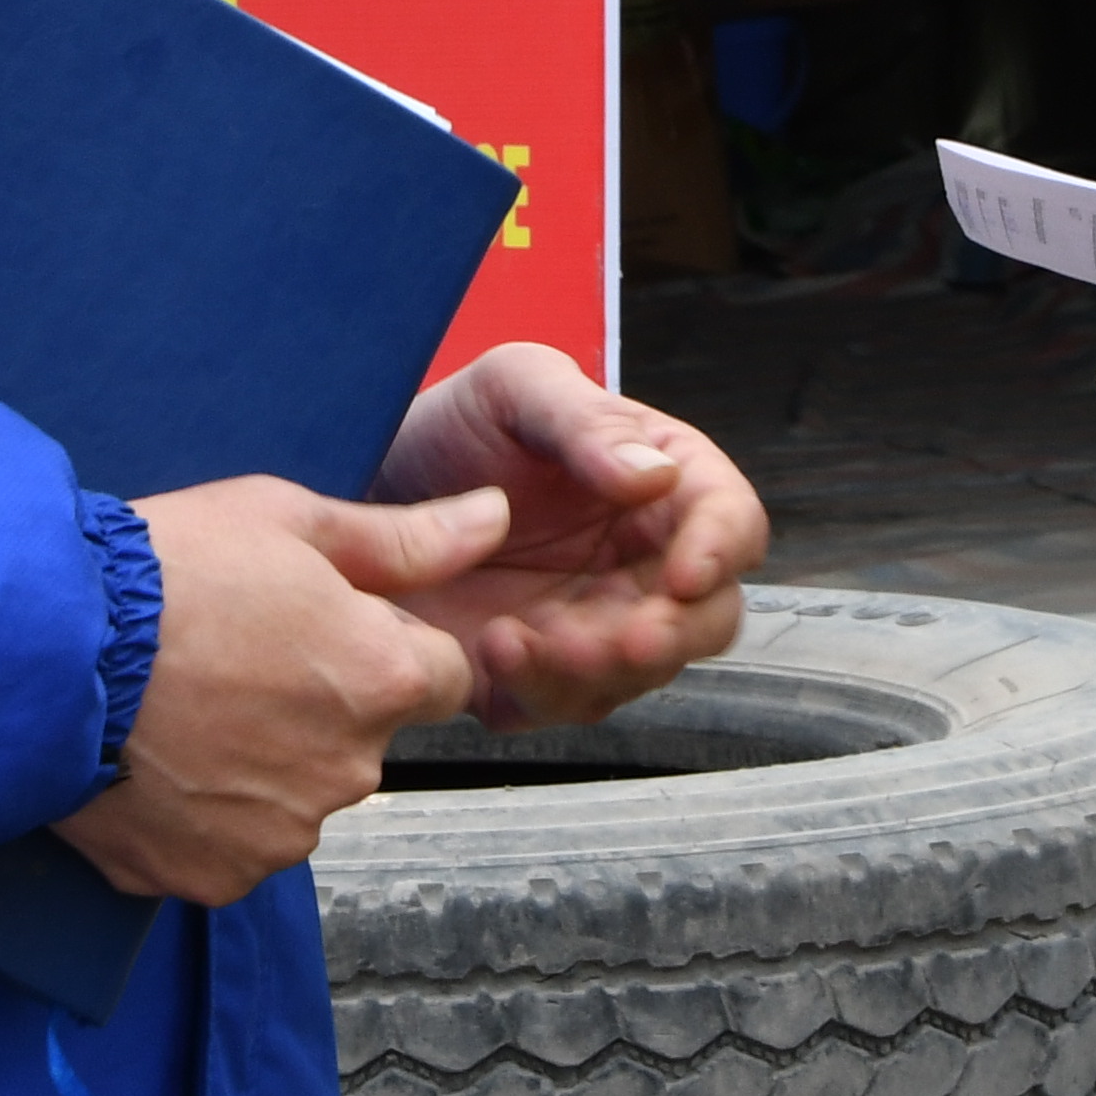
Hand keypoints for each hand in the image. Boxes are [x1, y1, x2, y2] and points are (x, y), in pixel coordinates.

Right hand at [53, 478, 495, 903]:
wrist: (42, 652)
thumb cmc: (164, 571)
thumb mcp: (287, 521)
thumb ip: (404, 538)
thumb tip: (493, 520)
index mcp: (381, 679)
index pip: (443, 675)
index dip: (386, 642)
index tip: (319, 622)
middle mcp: (348, 770)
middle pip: (366, 737)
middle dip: (324, 703)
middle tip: (238, 655)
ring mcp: (280, 834)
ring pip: (301, 793)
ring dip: (267, 760)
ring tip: (190, 703)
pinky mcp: (213, 877)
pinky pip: (235, 844)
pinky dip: (209, 813)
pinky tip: (164, 757)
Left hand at [376, 342, 769, 725]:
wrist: (364, 483)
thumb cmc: (455, 423)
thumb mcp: (515, 389)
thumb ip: (586, 424)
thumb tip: (655, 477)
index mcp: (662, 484)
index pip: (731, 520)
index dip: (721, 550)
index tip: (686, 573)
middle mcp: (642, 563)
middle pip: (706, 618)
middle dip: (670, 636)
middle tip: (624, 641)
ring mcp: (594, 624)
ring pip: (634, 674)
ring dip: (591, 671)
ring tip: (520, 640)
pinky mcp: (535, 673)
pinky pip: (558, 706)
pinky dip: (533, 691)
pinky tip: (487, 650)